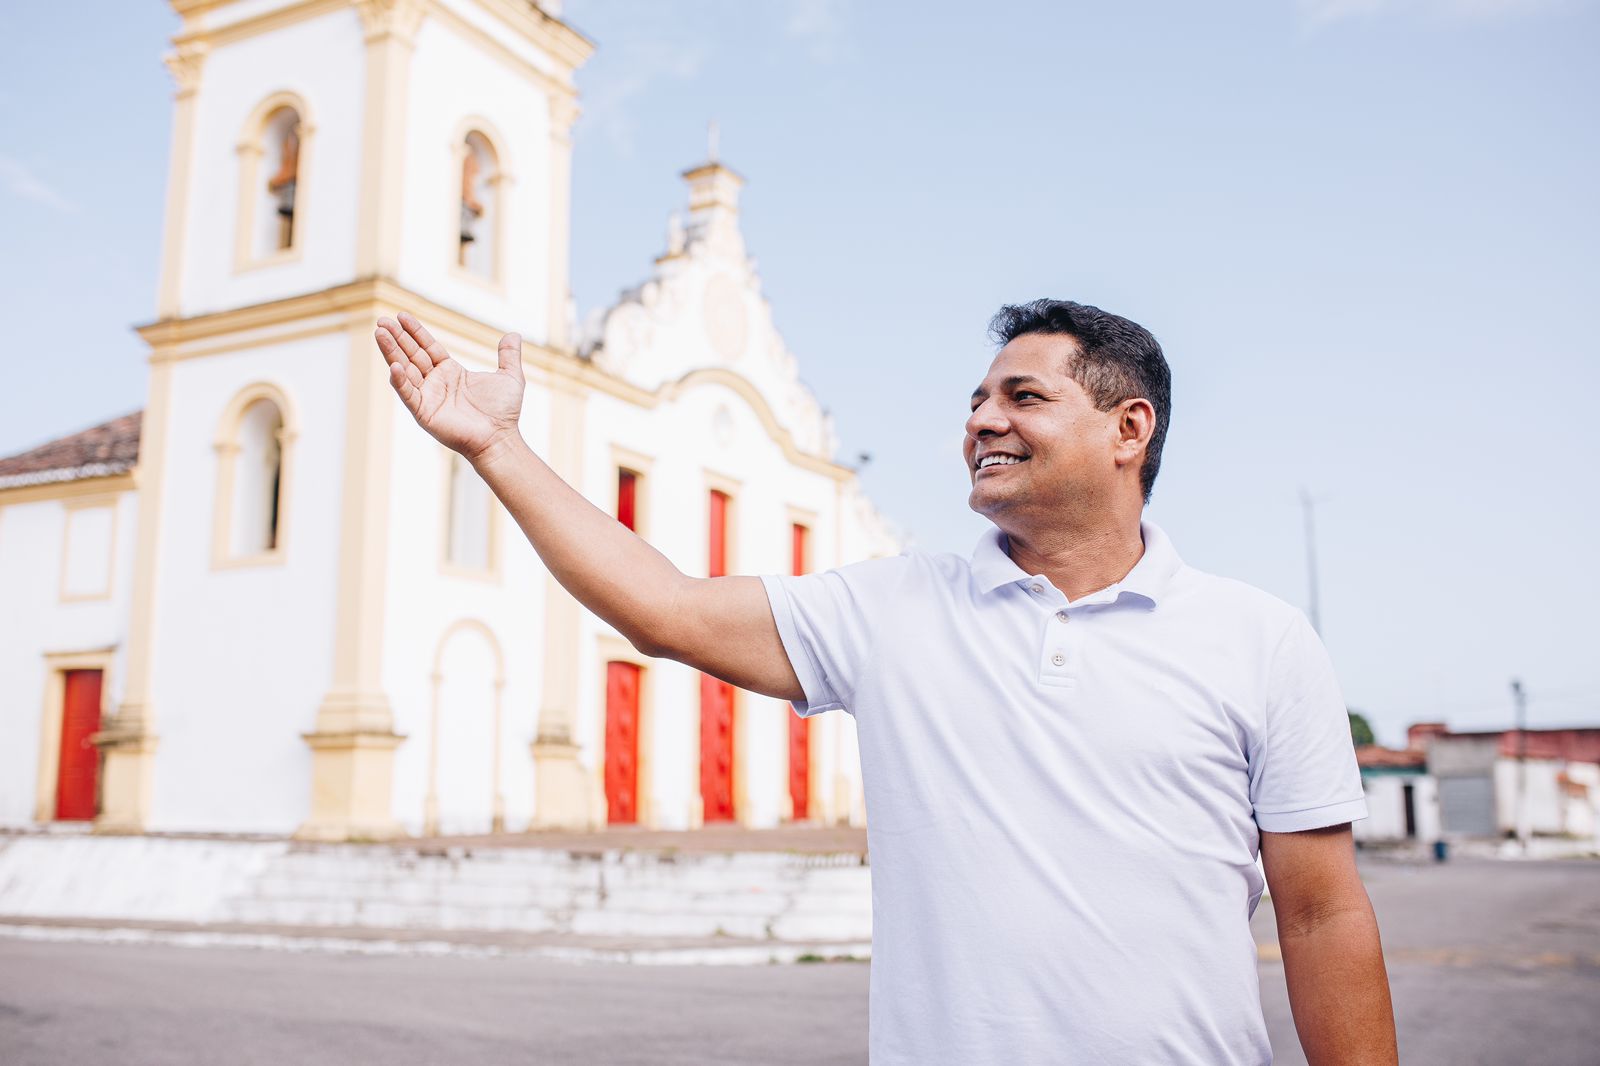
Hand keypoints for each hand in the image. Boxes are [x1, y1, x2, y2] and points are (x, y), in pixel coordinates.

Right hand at [375, 312, 524, 463]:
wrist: (500, 438)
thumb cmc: (504, 412)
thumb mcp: (509, 377)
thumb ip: (508, 356)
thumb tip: (514, 334)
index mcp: (450, 372)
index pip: (427, 347)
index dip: (415, 331)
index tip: (401, 315)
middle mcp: (435, 383)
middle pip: (411, 355)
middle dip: (397, 338)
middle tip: (382, 321)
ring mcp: (428, 397)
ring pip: (404, 370)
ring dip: (391, 352)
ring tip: (379, 333)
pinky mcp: (424, 413)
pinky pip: (408, 394)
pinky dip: (400, 381)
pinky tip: (393, 366)